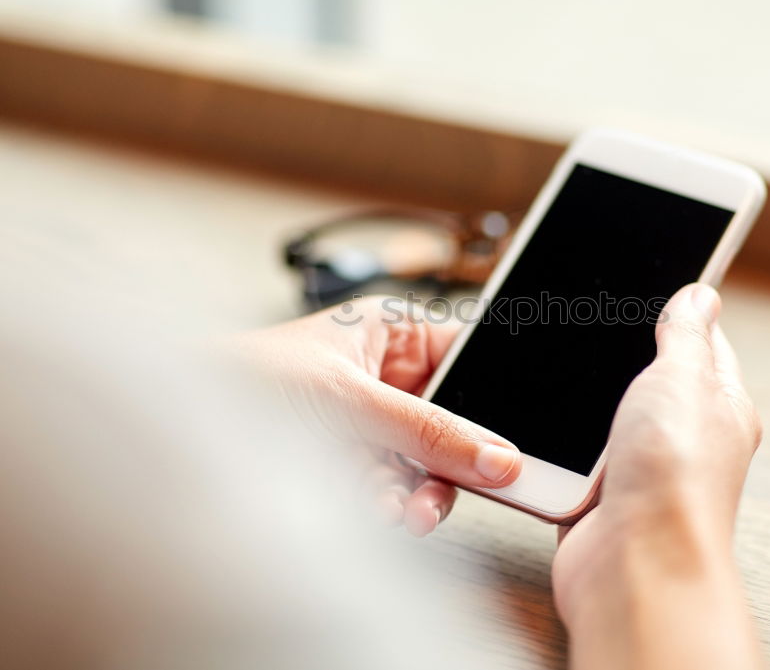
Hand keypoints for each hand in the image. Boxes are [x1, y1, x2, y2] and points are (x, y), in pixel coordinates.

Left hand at [234, 296, 521, 536]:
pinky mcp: (353, 466)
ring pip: (427, 464)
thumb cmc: (246, 379)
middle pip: (453, 421)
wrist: (176, 432)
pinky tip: (374, 508)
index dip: (495, 396)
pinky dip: (390, 504)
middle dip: (452, 460)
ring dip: (421, 492)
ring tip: (404, 512)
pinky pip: (396, 490)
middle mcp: (387, 376)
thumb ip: (428, 431)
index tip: (519, 439)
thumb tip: (500, 456)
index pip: (468, 358)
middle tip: (457, 489)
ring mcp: (371, 424)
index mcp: (391, 333)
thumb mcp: (348, 399)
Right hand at [552, 283, 763, 669]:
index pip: (704, 344)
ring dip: (583, 407)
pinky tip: (546, 434)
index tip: (647, 287)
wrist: (635, 564)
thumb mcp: (683, 377)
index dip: (677, 314)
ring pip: (604, 418)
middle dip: (615, 358)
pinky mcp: (601, 498)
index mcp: (720, 405)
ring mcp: (642, 470)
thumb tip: (701, 296)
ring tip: (560, 379)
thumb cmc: (674, 476)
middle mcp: (685, 439)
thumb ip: (687, 334)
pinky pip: (575, 459)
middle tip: (589, 330)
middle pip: (647, 379)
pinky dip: (560, 448)